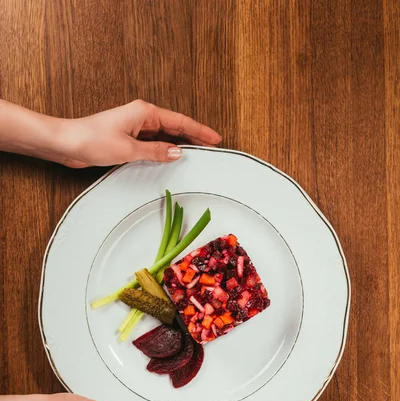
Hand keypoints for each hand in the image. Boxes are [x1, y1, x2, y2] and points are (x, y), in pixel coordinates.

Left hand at [0, 98, 221, 167]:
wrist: (67, 143)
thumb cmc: (92, 139)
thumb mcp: (128, 149)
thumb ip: (155, 151)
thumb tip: (177, 152)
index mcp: (144, 112)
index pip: (180, 121)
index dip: (199, 130)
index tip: (215, 138)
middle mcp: (141, 117)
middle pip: (175, 126)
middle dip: (193, 136)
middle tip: (211, 146)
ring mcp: (134, 127)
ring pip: (164, 135)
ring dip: (179, 143)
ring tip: (196, 153)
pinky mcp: (127, 138)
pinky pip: (153, 143)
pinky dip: (164, 149)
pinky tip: (170, 158)